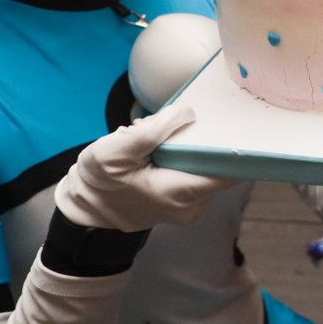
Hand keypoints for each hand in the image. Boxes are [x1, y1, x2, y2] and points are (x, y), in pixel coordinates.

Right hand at [55, 102, 237, 232]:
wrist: (84, 211)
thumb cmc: (98, 183)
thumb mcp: (114, 150)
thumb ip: (154, 129)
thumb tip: (188, 112)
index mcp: (180, 193)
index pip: (230, 171)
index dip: (237, 147)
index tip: (238, 126)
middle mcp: (192, 206)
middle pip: (217, 164)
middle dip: (198, 140)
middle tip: (167, 130)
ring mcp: (189, 207)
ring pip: (204, 167)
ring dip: (186, 149)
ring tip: (154, 143)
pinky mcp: (183, 203)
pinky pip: (193, 174)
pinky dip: (180, 159)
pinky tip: (156, 153)